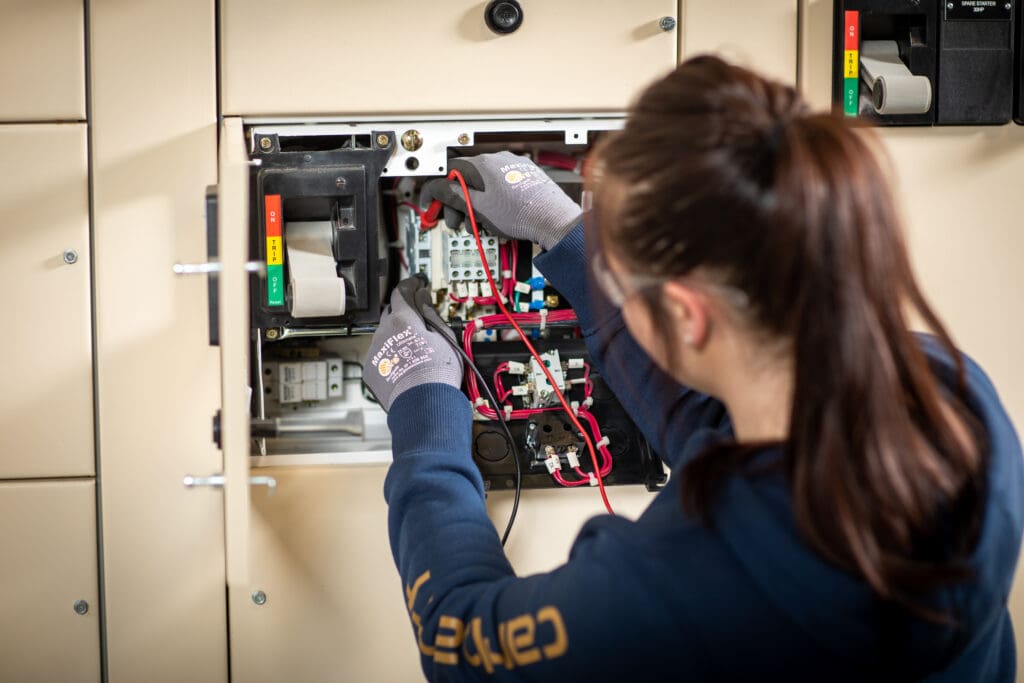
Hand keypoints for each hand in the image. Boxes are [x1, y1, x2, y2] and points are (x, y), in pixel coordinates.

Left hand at [363, 276, 462, 411]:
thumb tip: (424, 299)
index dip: (410, 285)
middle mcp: (383, 332)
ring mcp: (374, 351)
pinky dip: (390, 355)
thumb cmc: (437, 373)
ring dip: (397, 336)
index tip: (416, 284)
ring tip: (414, 350)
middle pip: (392, 312)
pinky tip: (404, 365)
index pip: (402, 292)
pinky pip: (379, 355)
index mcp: (402, 320)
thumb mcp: (444, 338)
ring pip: (385, 335)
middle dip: (404, 312)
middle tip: (419, 318)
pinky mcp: (370, 369)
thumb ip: (431, 315)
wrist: (422, 406)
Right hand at [422, 151, 581, 250]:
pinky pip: (501, 184)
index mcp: (485, 164)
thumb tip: (439, 188)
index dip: (437, 190)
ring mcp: (515, 166)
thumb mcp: (479, 209)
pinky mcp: (526, 176)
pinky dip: (492, 198)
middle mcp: (500, 160)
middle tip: (456, 221)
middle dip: (458, 202)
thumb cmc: (522, 214)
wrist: (554, 220)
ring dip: (475, 202)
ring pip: (485, 182)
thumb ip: (455, 195)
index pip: (450, 171)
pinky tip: (495, 215)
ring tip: (479, 222)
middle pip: (468, 178)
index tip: (431, 203)